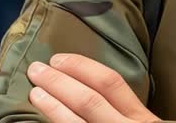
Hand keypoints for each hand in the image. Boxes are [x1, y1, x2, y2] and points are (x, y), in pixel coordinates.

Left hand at [26, 54, 158, 122]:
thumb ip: (125, 114)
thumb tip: (87, 90)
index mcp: (140, 121)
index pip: (109, 83)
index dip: (80, 67)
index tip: (58, 59)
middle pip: (88, 99)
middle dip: (58, 81)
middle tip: (36, 70)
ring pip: (74, 122)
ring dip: (51, 105)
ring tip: (35, 93)